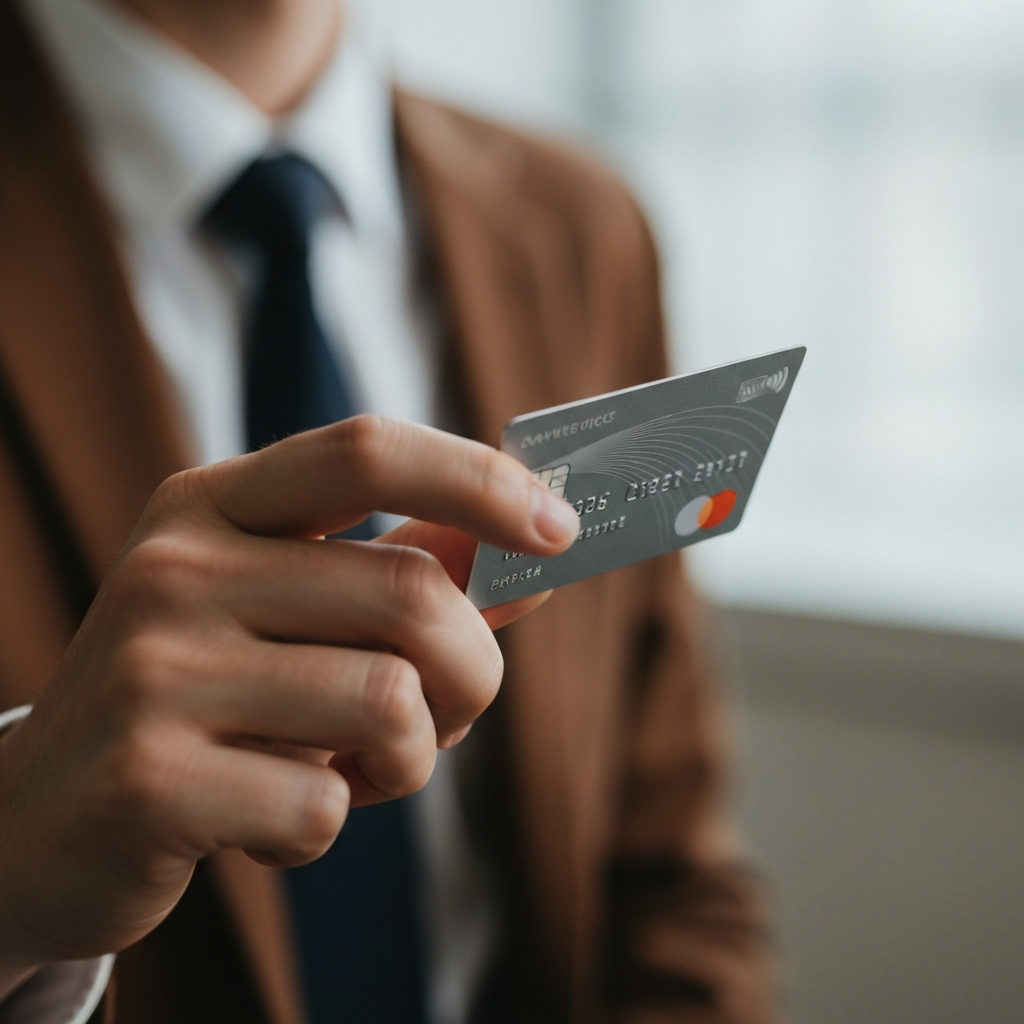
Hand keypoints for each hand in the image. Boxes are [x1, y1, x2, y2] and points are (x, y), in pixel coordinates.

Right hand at [0, 416, 577, 987]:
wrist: (39, 814)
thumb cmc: (197, 694)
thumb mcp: (285, 612)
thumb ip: (404, 574)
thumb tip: (534, 556)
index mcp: (213, 505)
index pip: (366, 450)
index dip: (480, 478)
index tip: (561, 526)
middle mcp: (177, 568)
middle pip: (411, 592)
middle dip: (472, 671)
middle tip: (451, 711)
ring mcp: (156, 671)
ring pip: (390, 702)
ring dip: (409, 758)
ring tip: (350, 767)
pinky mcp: (149, 780)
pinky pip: (325, 804)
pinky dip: (330, 823)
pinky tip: (269, 819)